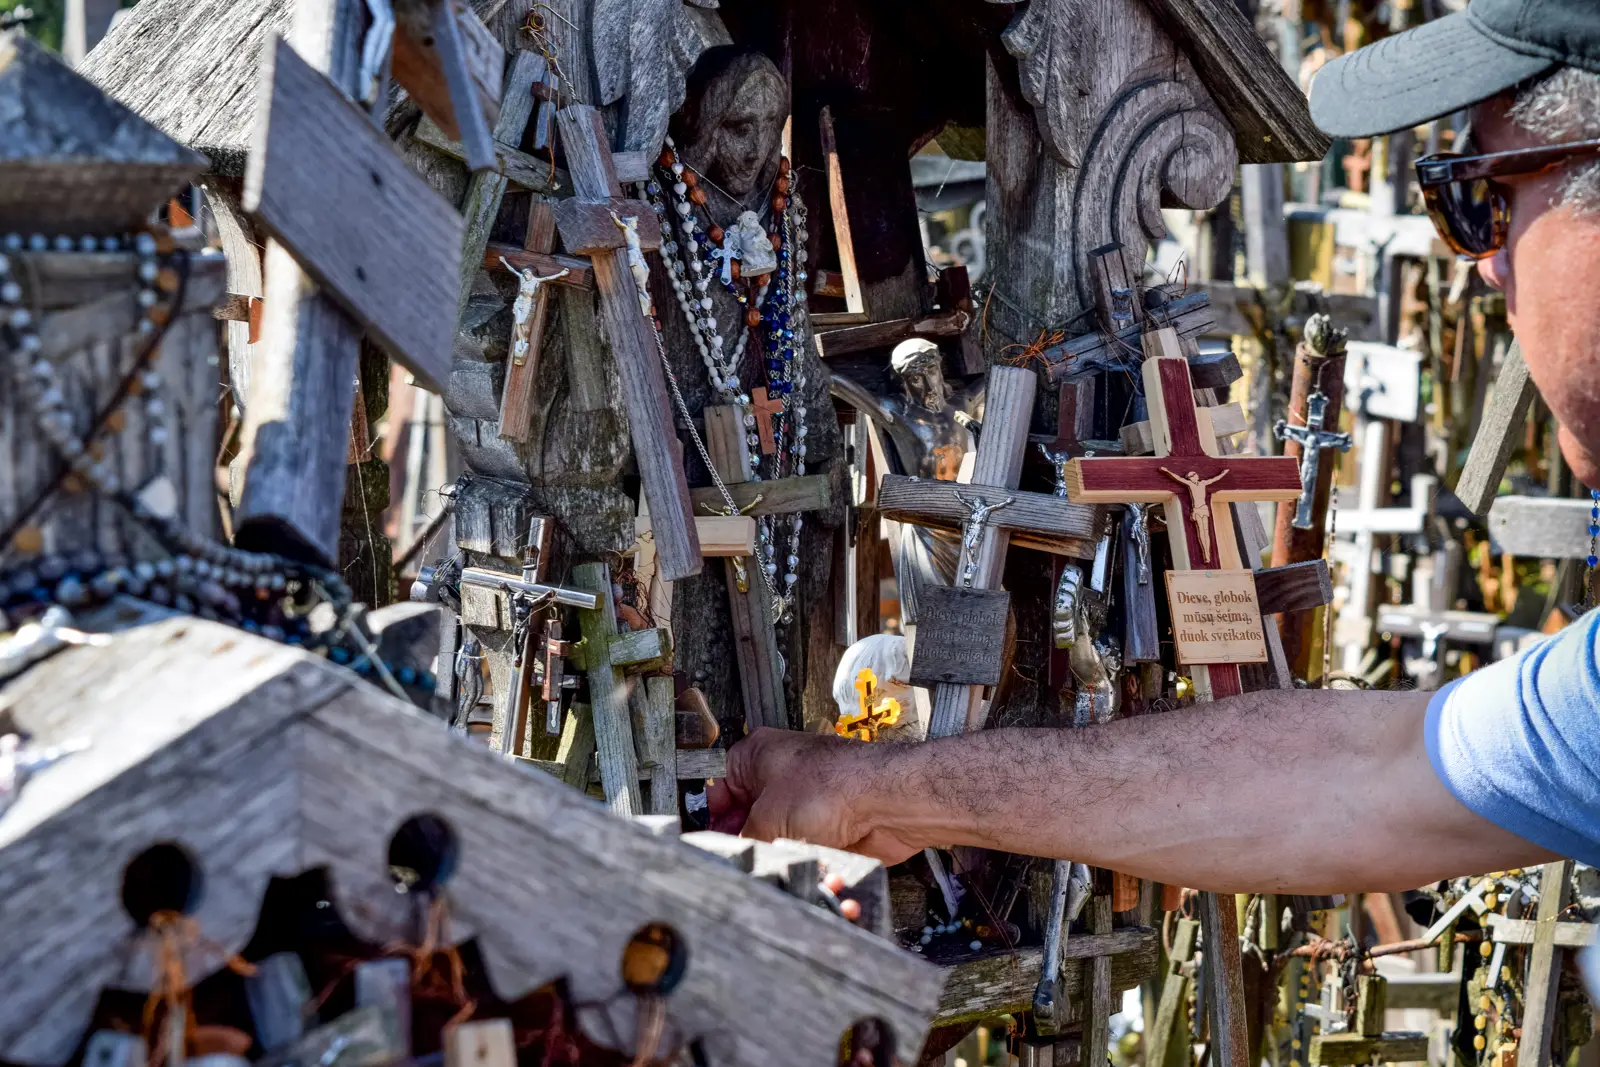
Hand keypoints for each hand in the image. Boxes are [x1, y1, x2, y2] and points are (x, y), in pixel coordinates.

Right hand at [706, 728, 921, 864]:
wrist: (887, 804)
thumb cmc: (836, 787)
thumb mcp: (768, 819)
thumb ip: (743, 840)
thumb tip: (732, 856)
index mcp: (757, 756)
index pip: (717, 788)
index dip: (710, 819)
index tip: (706, 845)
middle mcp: (780, 774)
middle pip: (746, 816)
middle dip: (744, 842)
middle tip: (737, 863)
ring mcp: (805, 800)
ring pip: (775, 837)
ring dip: (775, 855)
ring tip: (772, 866)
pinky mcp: (827, 825)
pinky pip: (803, 849)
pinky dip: (800, 863)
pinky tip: (798, 870)